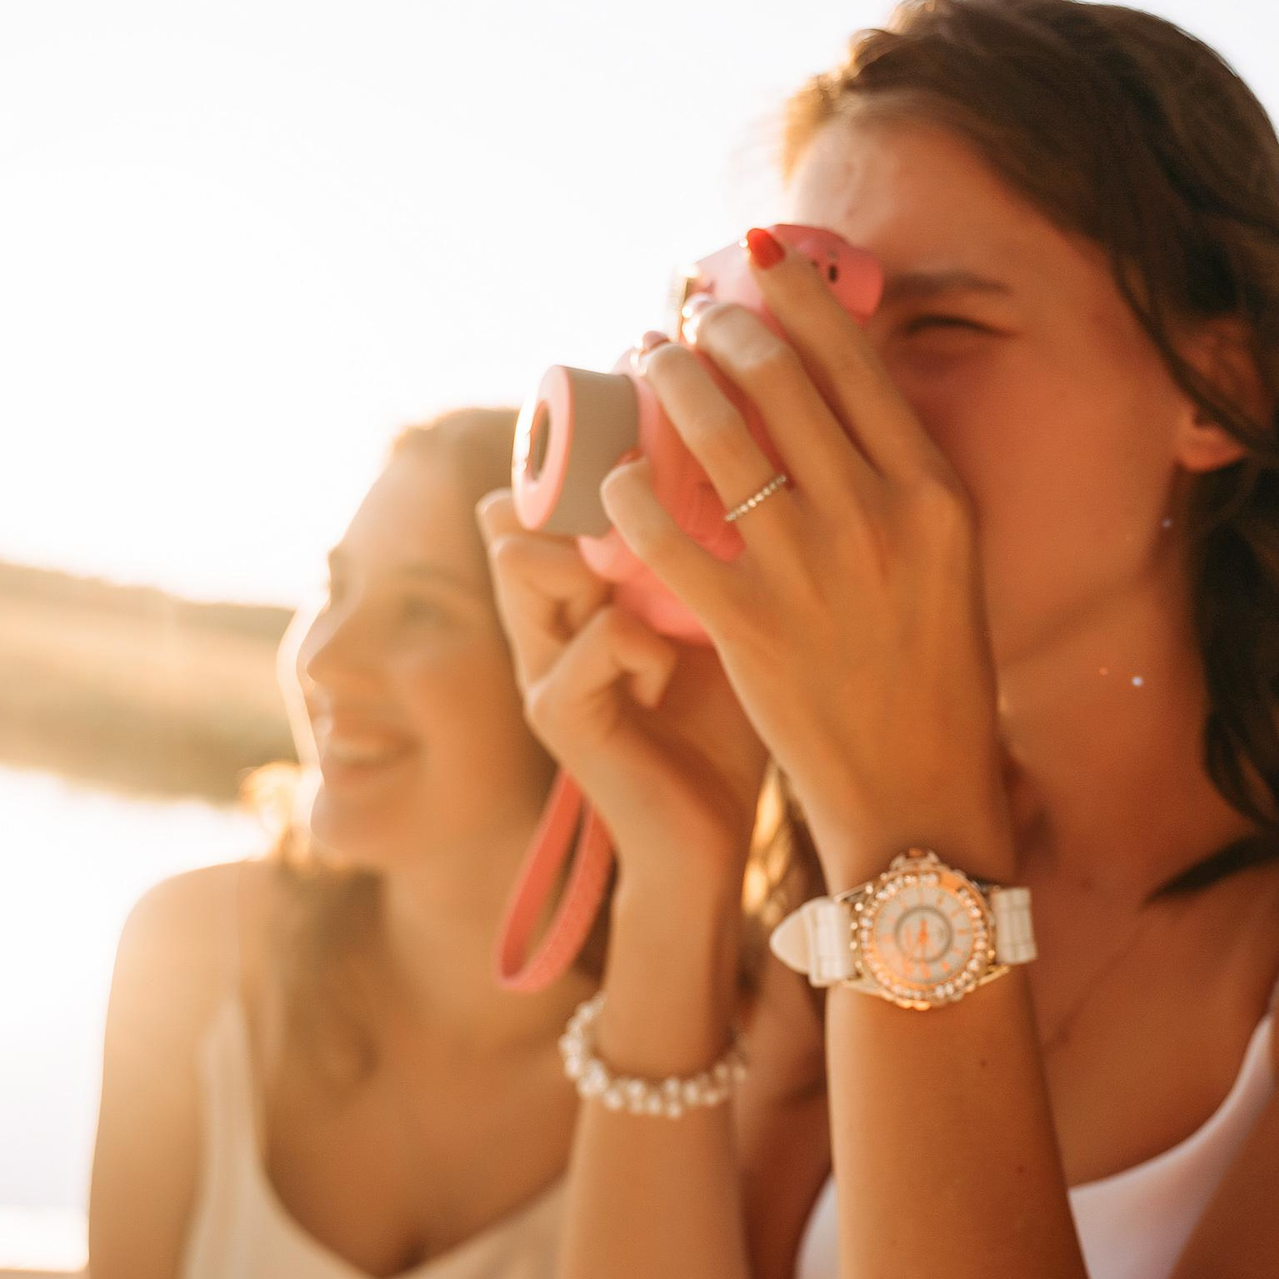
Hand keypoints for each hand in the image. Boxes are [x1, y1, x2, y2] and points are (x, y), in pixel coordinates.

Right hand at [480, 490, 766, 915]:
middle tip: (655, 491)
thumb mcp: (725, 616)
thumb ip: (716, 546)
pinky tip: (675, 673)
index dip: (581, 458)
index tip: (645, 439)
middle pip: (518, 514)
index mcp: (576, 589)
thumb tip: (760, 451)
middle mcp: (543, 618)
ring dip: (603, 555)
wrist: (708, 840)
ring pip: (530, 561)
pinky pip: (596, 637)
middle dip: (584, 491)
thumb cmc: (728, 720)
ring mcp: (540, 664)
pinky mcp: (556, 714)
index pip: (542, 497)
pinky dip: (646, 641)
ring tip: (669, 576)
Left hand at [601, 229, 1013, 891]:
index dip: (799, 298)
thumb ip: (904, 487)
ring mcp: (812, 570)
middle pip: (781, 382)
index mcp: (937, 495)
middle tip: (686, 316)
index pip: (858, 364)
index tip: (761, 256)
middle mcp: (880, 517)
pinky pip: (668, 535)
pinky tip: (618, 480)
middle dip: (720, 329)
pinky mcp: (751, 626)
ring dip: (670, 385)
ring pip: (717, 439)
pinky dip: (633, 498)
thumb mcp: (951, 564)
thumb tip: (845, 401)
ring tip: (647, 365)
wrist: (919, 799)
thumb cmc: (935, 680)